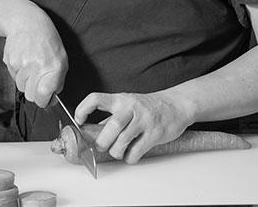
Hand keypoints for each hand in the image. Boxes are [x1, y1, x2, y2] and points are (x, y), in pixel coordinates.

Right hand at [1, 1, 66, 107]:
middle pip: (29, 95)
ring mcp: (22, 63)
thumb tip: (50, 100)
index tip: (44, 98)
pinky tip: (23, 59)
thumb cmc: (47, 41)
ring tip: (30, 65)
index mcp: (54, 67)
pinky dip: (17, 72)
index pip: (43, 96)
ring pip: (20, 86)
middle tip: (37, 80)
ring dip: (25, 81)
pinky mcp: (10, 60)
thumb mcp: (61, 59)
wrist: (27, 22)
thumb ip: (57, 81)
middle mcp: (37, 66)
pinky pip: (13, 76)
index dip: (43, 100)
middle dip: (34, 92)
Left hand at [74, 92, 192, 163]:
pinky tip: (131, 155)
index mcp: (120, 99)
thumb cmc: (149, 106)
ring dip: (116, 151)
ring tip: (118, 152)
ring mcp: (144, 120)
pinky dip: (130, 158)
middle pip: (111, 126)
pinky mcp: (155, 133)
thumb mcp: (128, 105)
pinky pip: (137, 151)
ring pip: (122, 141)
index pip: (95, 99)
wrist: (177, 104)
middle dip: (102, 142)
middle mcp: (131, 107)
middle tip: (102, 146)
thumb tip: (91, 132)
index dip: (83, 110)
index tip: (79, 121)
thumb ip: (111, 117)